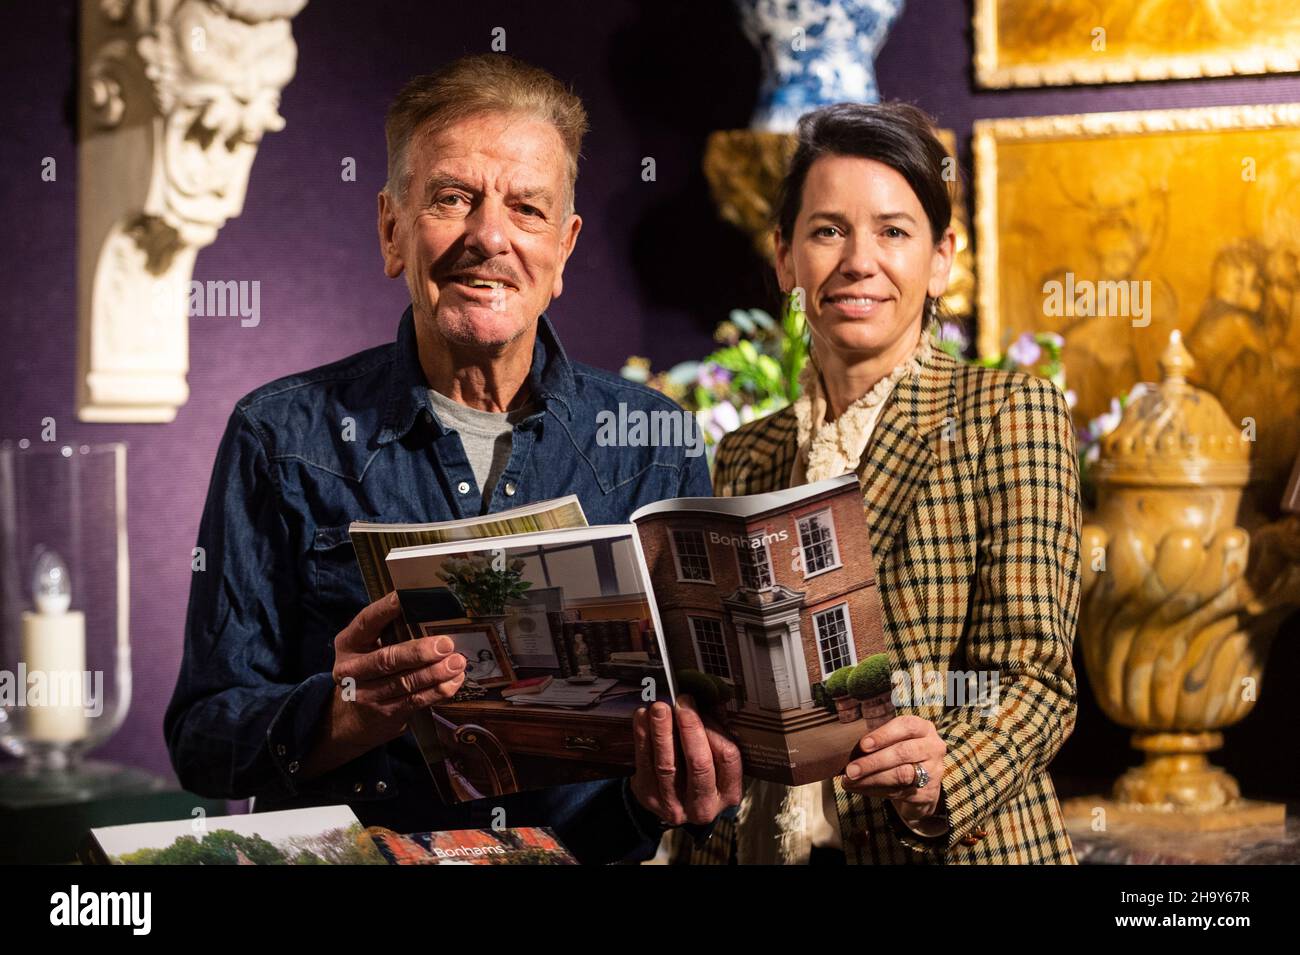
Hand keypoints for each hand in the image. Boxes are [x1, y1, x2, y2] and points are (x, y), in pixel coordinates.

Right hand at [305, 592, 465, 775]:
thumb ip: (389, 632)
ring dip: (435, 673)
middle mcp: (352, 669)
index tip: (402, 598)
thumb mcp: (367, 648)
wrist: (352, 718)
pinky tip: (454, 681)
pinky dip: (437, 691)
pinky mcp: (385, 713)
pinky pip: (415, 701)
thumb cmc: (370, 669)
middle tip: (446, 644)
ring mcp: (366, 695)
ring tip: (457, 662)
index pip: (366, 622)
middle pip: (387, 659)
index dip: (383, 610)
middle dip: (419, 652)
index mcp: (349, 644)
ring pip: (405, 682)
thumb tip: (431, 612)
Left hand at [630, 696, 741, 826]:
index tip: (703, 708)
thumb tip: (710, 700)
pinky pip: (644, 764)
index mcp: (728, 792)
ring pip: (667, 765)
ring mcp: (675, 805)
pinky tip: (642, 717)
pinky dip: (642, 738)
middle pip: (699, 764)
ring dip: (662, 732)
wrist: (671, 799)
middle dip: (690, 729)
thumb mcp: (715, 760)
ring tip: (659, 708)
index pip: (728, 758)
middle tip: (682, 704)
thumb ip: (715, 733)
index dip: (714, 730)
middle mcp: (704, 805)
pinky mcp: (649, 798)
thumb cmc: (699, 772)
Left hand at [841, 715, 945, 823]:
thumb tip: (846, 744)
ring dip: (872, 779)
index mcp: (924, 728)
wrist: (923, 783)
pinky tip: (859, 788)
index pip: (906, 726)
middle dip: (873, 762)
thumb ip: (879, 738)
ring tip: (850, 781)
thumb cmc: (902, 753)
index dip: (884, 735)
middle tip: (850, 769)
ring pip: (901, 775)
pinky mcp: (927, 793)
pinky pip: (899, 792)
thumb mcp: (896, 739)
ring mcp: (933, 771)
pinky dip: (875, 790)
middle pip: (903, 752)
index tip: (863, 745)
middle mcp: (933, 748)